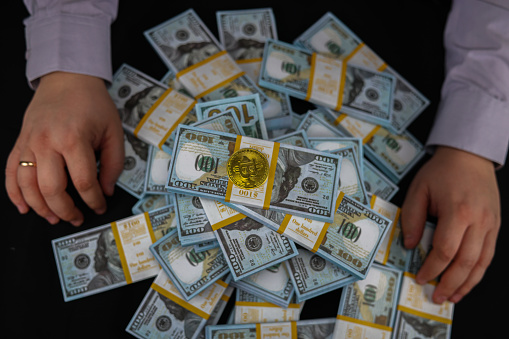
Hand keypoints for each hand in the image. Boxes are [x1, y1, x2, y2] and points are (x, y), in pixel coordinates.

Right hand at [5, 72, 124, 225]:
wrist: (67, 78)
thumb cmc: (92, 103)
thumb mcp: (113, 131)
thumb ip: (113, 163)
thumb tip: (106, 189)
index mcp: (74, 139)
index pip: (83, 182)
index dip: (93, 200)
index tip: (99, 206)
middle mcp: (48, 142)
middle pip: (52, 188)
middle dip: (66, 210)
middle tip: (77, 218)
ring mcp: (30, 142)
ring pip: (27, 185)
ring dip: (40, 207)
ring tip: (54, 218)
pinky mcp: (20, 142)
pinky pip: (11, 172)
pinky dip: (14, 193)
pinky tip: (24, 207)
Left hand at [401, 146, 500, 303]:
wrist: (469, 156)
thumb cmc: (441, 172)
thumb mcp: (418, 190)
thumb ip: (412, 218)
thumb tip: (411, 246)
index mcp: (459, 211)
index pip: (445, 250)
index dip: (432, 268)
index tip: (420, 278)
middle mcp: (479, 221)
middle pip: (466, 262)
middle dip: (450, 283)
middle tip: (436, 296)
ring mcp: (491, 224)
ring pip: (481, 263)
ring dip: (467, 284)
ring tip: (452, 297)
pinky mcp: (495, 226)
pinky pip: (488, 255)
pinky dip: (478, 272)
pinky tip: (467, 281)